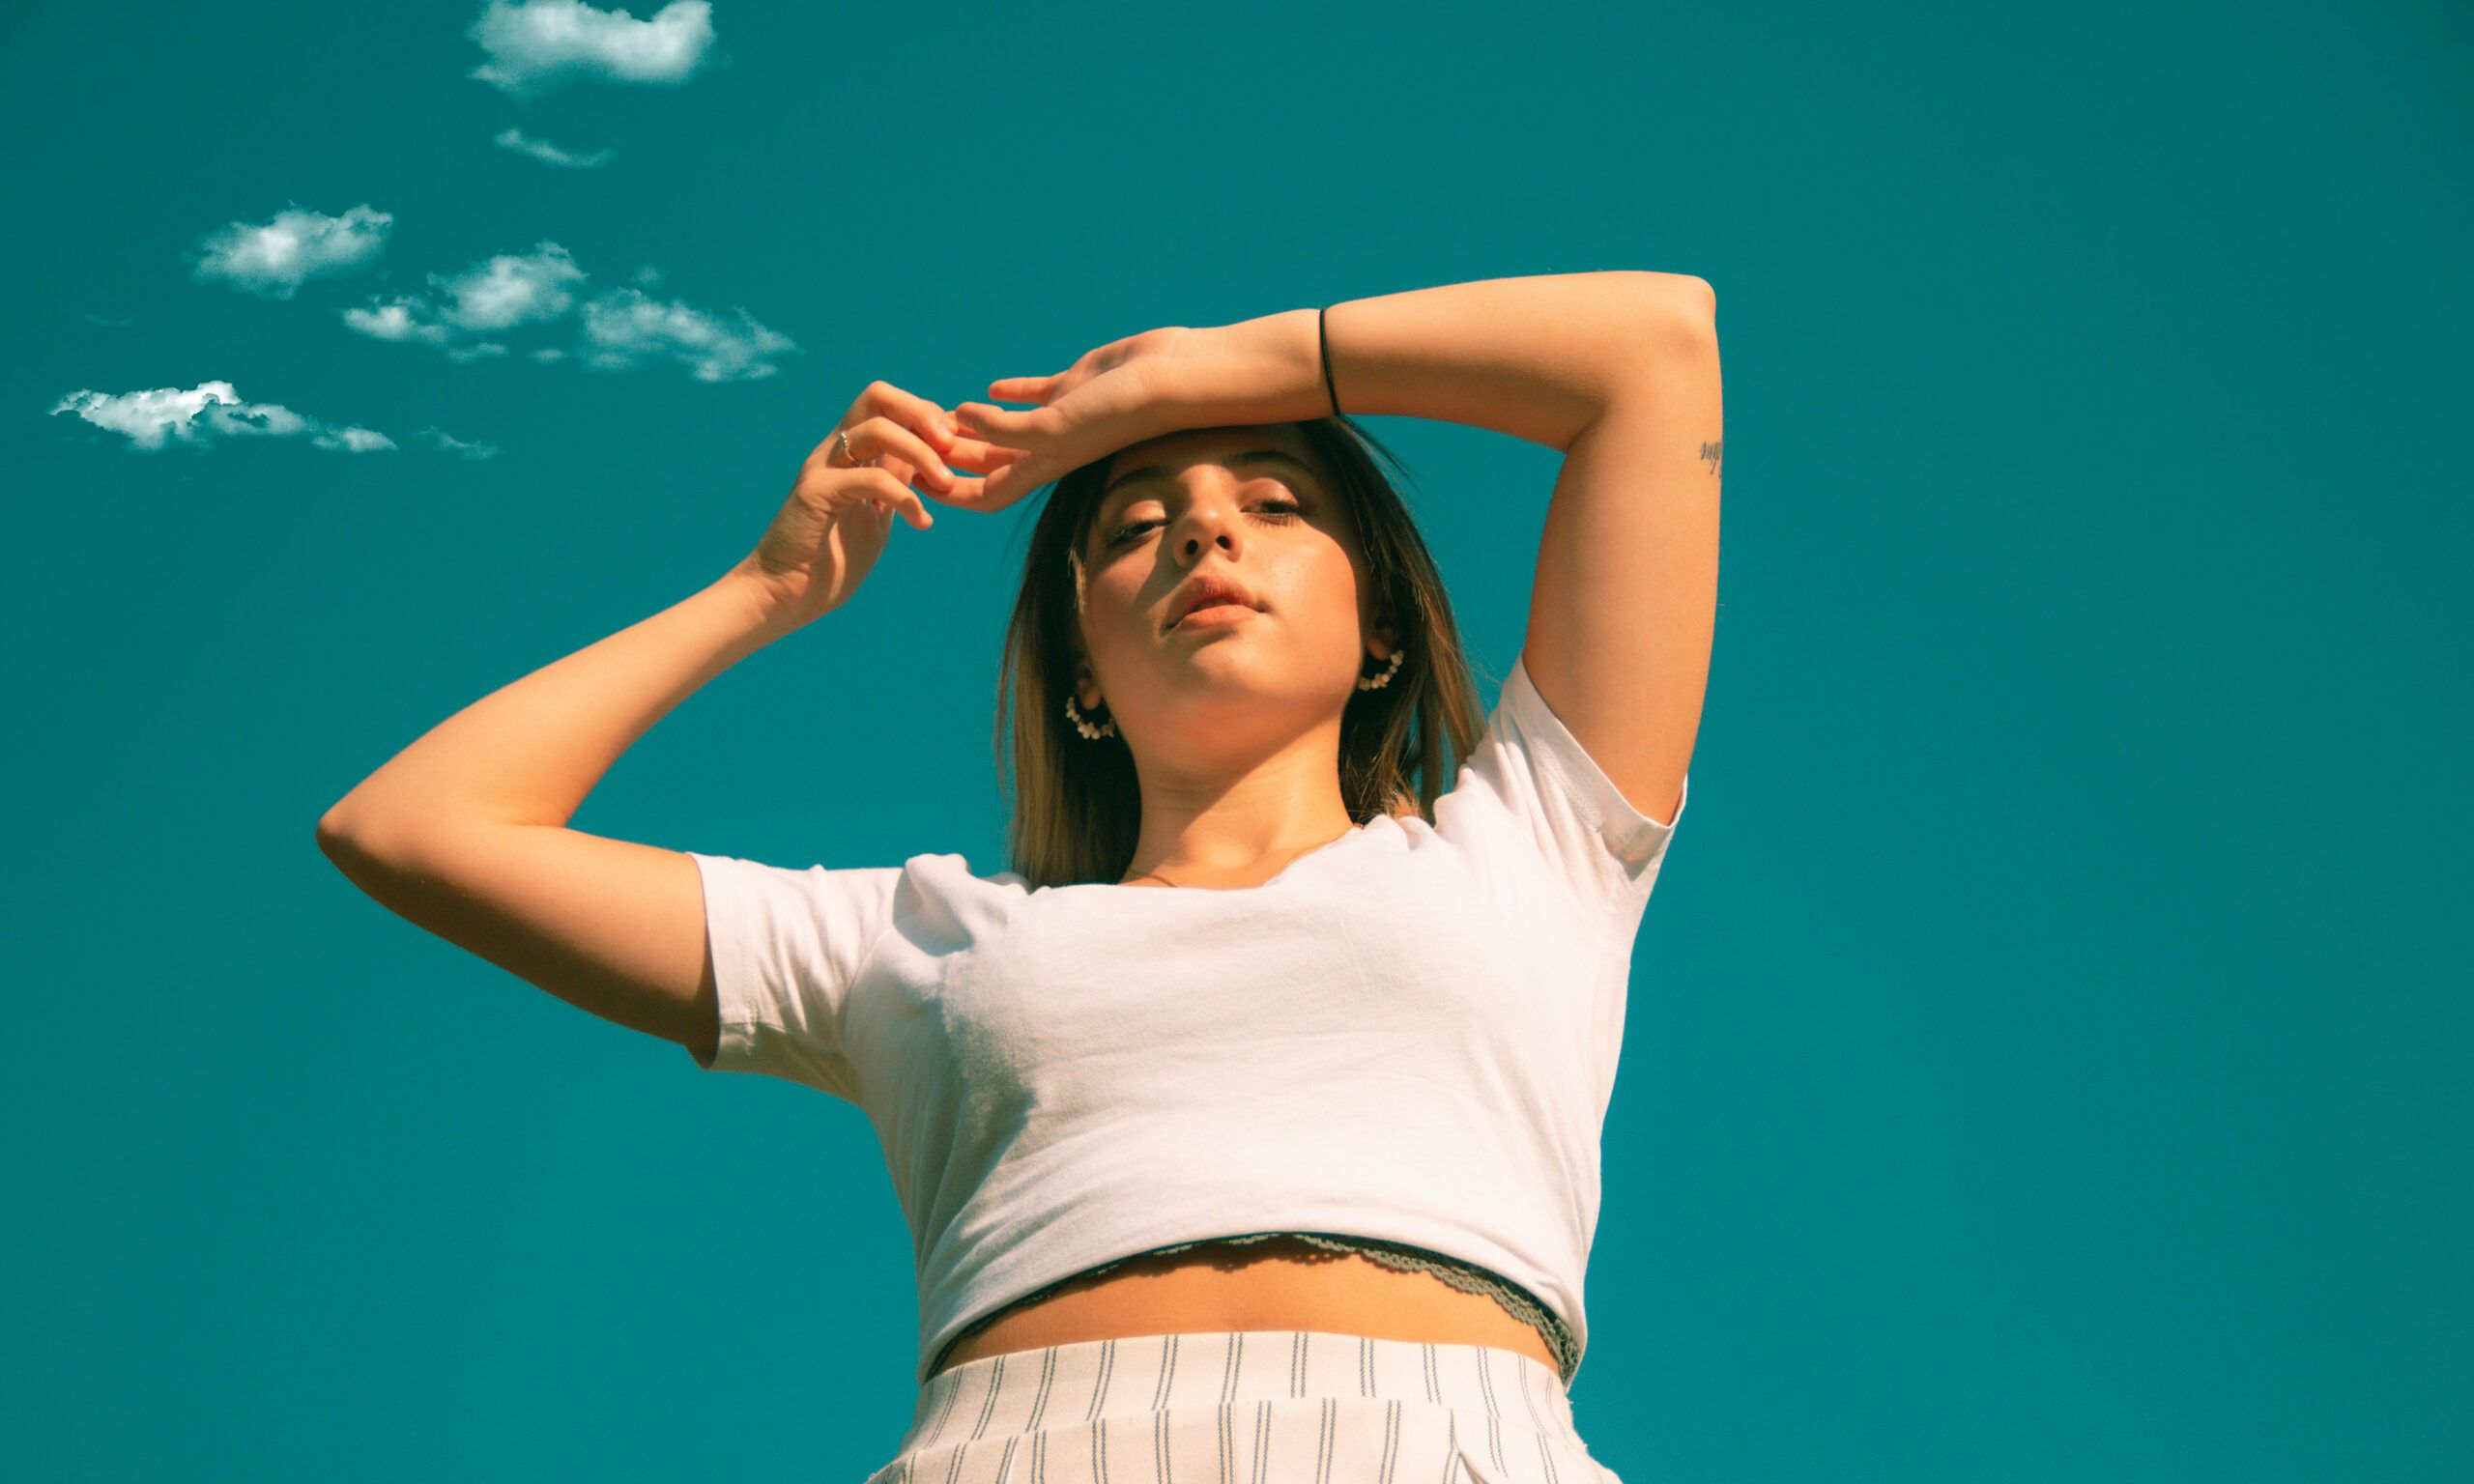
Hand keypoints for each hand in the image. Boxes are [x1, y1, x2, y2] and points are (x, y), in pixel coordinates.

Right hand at [731, 381, 1009, 627]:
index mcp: (851, 454)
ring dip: (920, 452)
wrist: (783, 596)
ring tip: (946, 485)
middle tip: (951, 445)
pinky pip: (869, 478)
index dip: (927, 415)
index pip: (889, 405)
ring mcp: (823, 469)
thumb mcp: (875, 516)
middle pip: (878, 396)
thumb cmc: (827, 563)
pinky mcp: (816, 494)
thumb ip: (894, 486)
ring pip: (876, 429)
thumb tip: (925, 464)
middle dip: (922, 413)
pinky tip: (921, 523)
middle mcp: (835, 452)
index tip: (957, 446)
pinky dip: (905, 496)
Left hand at [943, 312, 1322, 511]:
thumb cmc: (1123, 409)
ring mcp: (1063, 415)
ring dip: (976, 426)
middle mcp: (1052, 445)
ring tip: (941, 417)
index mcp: (1045, 464)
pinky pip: (1034, 394)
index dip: (951, 491)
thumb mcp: (1058, 424)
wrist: (1176, 377)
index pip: (987, 492)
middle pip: (991, 462)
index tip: (914, 481)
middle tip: (914, 444)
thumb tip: (960, 418)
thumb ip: (1008, 428)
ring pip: (1008, 428)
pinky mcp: (1076, 384)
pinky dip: (1010, 394)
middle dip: (954, 457)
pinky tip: (989, 388)